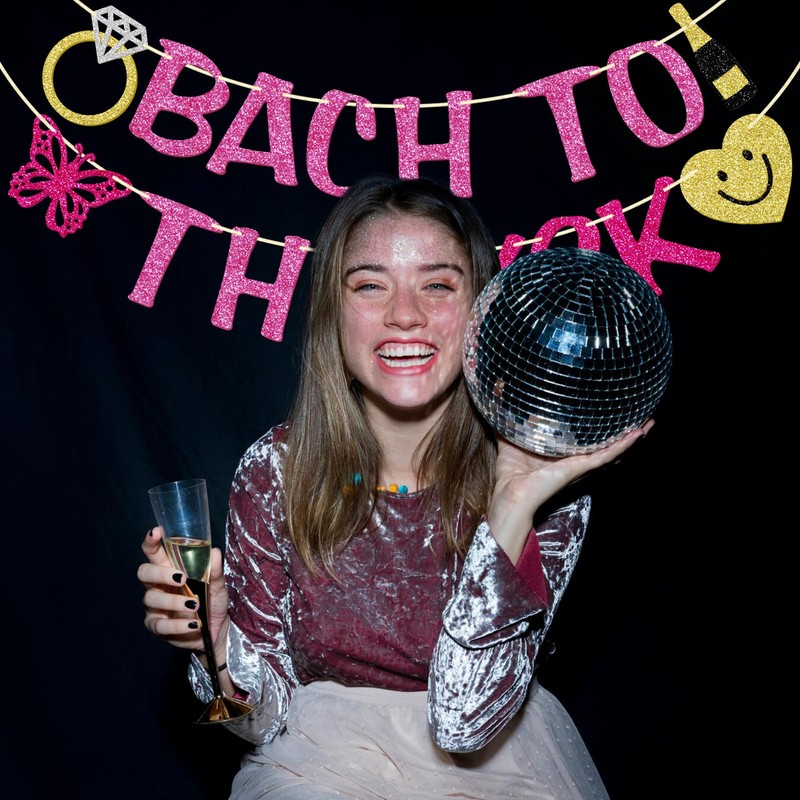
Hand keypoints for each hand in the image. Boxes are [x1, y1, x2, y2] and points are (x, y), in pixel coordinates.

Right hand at [137, 526, 229, 653]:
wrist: (216, 630)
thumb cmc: (212, 601)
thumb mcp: (217, 585)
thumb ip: (214, 570)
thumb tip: (215, 551)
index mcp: (169, 569)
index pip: (154, 552)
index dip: (151, 541)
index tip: (156, 532)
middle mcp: (157, 585)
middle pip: (144, 572)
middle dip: (159, 574)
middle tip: (181, 578)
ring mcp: (155, 606)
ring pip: (151, 598)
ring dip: (173, 601)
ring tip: (195, 605)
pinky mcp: (157, 626)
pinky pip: (160, 625)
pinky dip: (177, 624)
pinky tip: (192, 624)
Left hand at [488, 419, 653, 561]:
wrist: (512, 495)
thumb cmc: (511, 474)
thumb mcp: (509, 439)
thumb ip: (507, 420)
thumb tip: (497, 395)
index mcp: (560, 454)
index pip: (584, 439)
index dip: (598, 427)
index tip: (611, 412)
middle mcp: (573, 460)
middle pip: (603, 444)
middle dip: (622, 433)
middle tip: (641, 418)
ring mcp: (579, 465)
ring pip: (611, 450)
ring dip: (630, 437)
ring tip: (647, 423)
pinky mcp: (580, 468)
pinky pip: (605, 456)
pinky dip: (622, 446)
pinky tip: (637, 435)